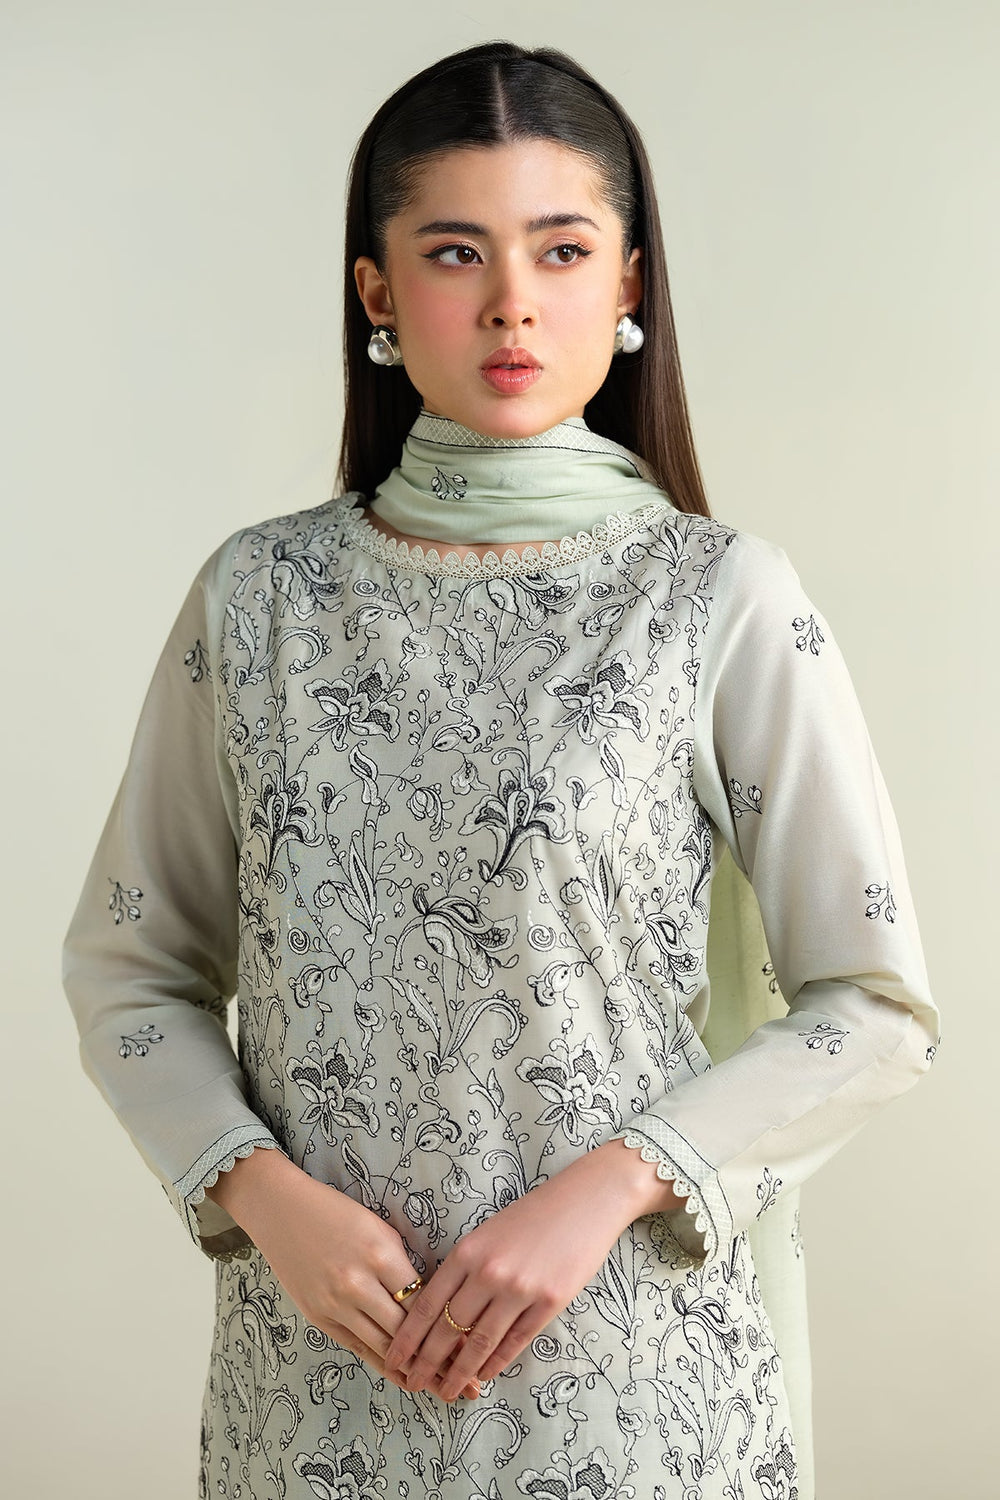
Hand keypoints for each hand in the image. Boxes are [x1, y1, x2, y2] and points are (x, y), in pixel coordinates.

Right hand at [205, 1148, 478, 1399]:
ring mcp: (334, 1305)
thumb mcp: (380, 1229)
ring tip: (442, 1385)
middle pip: (406, 1332)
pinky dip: (382, 1363)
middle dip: (439, 1358)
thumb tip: (431, 1301)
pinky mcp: (318, 1317)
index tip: (472, 1343)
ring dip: (413, 1369)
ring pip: (382, 1348)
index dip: (449, 1326)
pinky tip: (404, 1376)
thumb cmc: (338, 1213)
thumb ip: (403, 1266)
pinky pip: (357, 1347)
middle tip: (467, 1381)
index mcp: (380, 1256)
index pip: (422, 1302)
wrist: (282, 1211)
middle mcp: (357, 1285)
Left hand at [385, 1139, 680, 1401]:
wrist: (586, 1200)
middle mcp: (489, 1272)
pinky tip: (483, 1376)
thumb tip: (442, 1314)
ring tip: (446, 1392)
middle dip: (426, 1362)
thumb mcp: (488, 1233)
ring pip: (480, 1343)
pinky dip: (496, 1363)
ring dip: (460, 1372)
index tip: (392, 1358)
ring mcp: (520, 1289)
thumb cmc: (533, 1215)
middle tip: (412, 1384)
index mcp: (468, 1251)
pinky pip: (515, 1342)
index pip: (428, 1303)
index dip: (408, 1336)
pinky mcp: (549, 1302)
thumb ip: (465, 1268)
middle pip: (448, 1329)